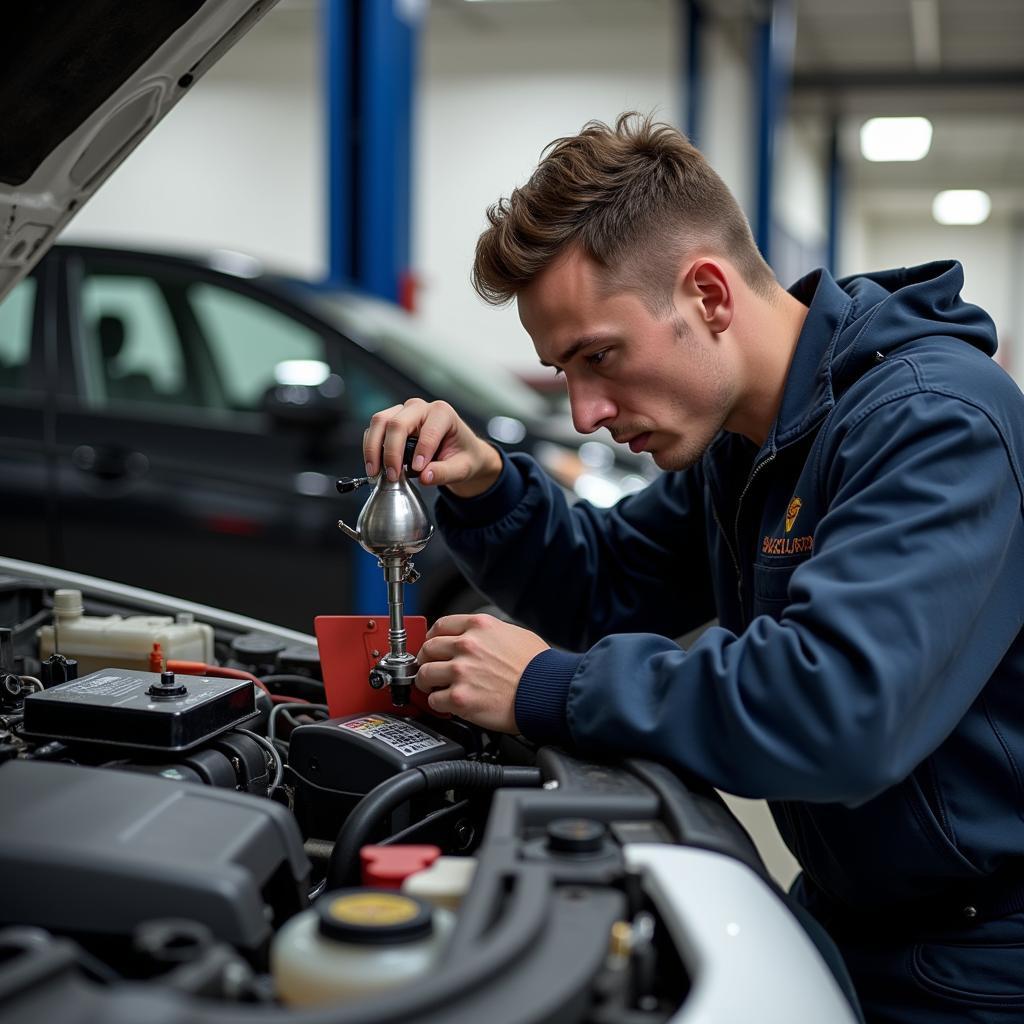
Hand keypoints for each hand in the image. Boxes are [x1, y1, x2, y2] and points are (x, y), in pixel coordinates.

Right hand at [363, 398, 502, 497]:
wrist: (460, 452)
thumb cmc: (463, 456)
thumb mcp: (462, 469)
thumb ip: (444, 473)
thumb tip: (425, 477)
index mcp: (443, 413)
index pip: (428, 431)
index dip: (421, 452)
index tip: (417, 470)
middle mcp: (421, 408)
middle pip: (397, 423)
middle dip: (391, 452)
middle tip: (392, 476)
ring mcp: (403, 412)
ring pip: (380, 422)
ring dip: (373, 448)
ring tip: (376, 472)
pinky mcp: (391, 421)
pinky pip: (374, 429)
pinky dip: (371, 448)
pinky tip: (375, 467)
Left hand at [415, 614, 548, 732]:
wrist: (547, 692)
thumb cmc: (538, 667)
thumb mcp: (514, 634)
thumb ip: (488, 634)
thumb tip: (476, 641)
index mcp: (479, 626)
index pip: (440, 626)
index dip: (434, 638)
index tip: (434, 646)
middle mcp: (466, 645)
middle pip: (427, 649)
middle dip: (427, 660)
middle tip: (432, 668)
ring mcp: (461, 671)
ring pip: (424, 674)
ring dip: (428, 683)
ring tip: (436, 688)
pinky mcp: (459, 698)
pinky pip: (434, 700)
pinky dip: (439, 704)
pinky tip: (449, 704)